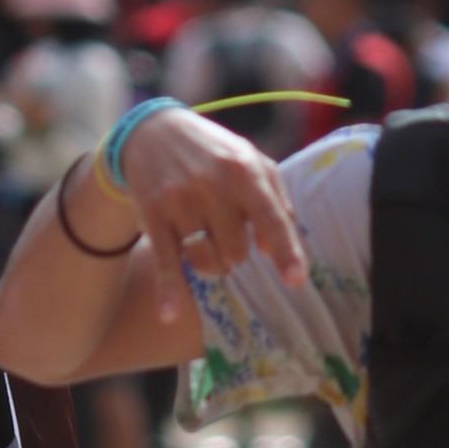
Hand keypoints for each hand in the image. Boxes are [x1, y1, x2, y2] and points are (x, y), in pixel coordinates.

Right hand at [108, 106, 308, 325]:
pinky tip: (168, 315)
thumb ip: (274, 202)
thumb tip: (272, 250)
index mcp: (243, 170)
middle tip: (226, 235)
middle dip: (236, 254)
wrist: (153, 132)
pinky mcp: (152, 214)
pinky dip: (168, 290)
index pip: (271, 219)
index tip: (296, 280)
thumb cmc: (214, 154)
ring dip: (212, 266)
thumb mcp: (251, 163)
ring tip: (207, 248)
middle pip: (237, 251)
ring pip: (206, 261)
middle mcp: (211, 184)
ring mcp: (179, 200)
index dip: (286, 252)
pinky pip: (166, 262)